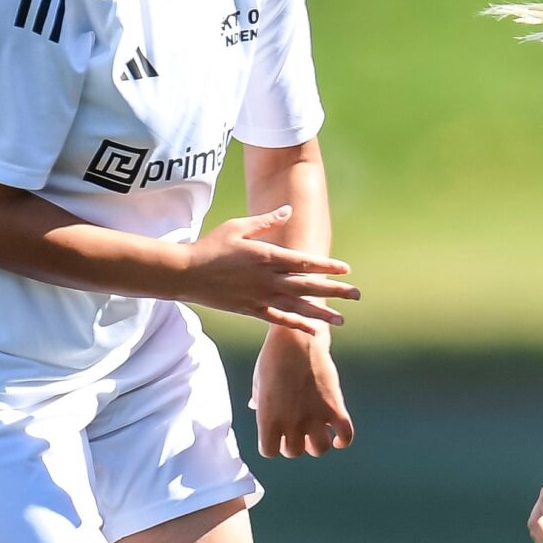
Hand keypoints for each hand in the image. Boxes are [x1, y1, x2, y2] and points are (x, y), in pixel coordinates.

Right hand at [182, 207, 359, 331]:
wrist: (185, 273)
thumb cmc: (211, 246)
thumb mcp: (238, 226)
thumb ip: (266, 222)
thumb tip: (288, 210)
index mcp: (267, 255)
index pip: (305, 262)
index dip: (327, 266)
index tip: (346, 270)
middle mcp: (268, 278)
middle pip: (308, 285)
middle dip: (335, 290)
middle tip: (357, 295)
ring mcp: (260, 296)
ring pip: (298, 306)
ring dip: (323, 313)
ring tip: (343, 320)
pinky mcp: (251, 310)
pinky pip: (280, 319)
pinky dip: (298, 325)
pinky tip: (315, 331)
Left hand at [252, 328, 354, 457]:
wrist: (297, 338)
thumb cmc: (274, 357)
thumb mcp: (259, 381)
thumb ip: (258, 400)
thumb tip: (254, 407)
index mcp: (268, 418)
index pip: (269, 452)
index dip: (273, 446)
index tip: (276, 437)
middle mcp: (291, 422)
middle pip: (294, 452)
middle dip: (295, 444)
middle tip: (297, 431)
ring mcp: (314, 416)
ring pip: (320, 449)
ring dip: (317, 445)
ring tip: (316, 433)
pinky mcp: (335, 407)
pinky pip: (345, 435)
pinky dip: (343, 441)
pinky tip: (338, 438)